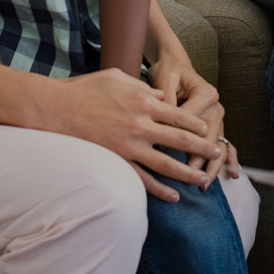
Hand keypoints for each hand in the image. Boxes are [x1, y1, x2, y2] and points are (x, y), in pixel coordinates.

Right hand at [51, 68, 221, 200]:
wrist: (57, 108)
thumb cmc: (86, 89)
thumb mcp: (118, 77)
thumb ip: (143, 86)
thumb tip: (161, 96)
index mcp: (143, 101)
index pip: (179, 115)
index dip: (196, 124)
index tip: (207, 129)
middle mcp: (141, 124)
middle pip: (180, 139)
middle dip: (201, 147)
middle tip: (216, 153)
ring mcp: (129, 146)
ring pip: (167, 164)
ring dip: (188, 173)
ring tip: (203, 180)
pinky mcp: (117, 161)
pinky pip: (143, 179)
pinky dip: (160, 190)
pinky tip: (173, 196)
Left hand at [147, 54, 237, 183]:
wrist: (176, 65)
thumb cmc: (168, 72)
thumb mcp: (164, 80)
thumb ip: (165, 100)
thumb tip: (160, 124)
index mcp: (206, 93)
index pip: (191, 120)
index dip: (177, 137)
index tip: (163, 153)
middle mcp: (216, 105)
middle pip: (208, 137)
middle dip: (198, 158)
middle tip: (188, 175)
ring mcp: (218, 117)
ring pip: (218, 144)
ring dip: (212, 165)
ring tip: (204, 182)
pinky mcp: (216, 125)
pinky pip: (225, 144)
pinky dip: (229, 159)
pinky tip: (232, 174)